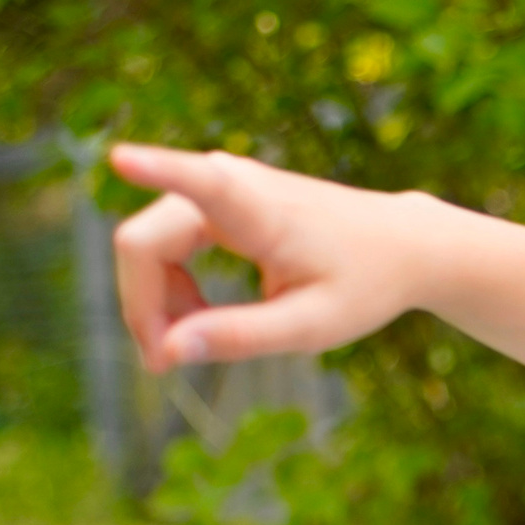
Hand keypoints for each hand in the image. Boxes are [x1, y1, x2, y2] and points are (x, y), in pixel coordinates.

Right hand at [109, 143, 438, 370]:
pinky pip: (165, 240)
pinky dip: (171, 283)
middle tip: (163, 367)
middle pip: (143, 241)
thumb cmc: (365, 285)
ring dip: (156, 299)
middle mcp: (233, 180)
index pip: (200, 182)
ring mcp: (221, 181)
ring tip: (192, 346)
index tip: (120, 158)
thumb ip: (243, 337)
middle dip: (142, 305)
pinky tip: (200, 316)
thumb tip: (170, 350)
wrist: (403, 244)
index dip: (155, 170)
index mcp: (262, 211)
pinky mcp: (218, 193)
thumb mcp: (313, 326)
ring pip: (147, 241)